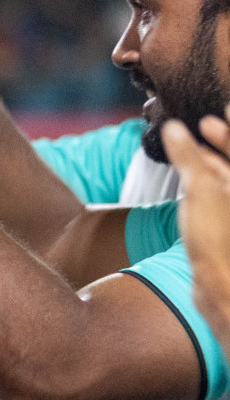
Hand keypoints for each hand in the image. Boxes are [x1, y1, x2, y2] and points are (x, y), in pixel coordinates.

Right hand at [162, 110, 229, 345]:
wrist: (223, 290)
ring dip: (214, 164)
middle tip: (206, 127)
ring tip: (191, 153)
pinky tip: (191, 185)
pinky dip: (210, 186)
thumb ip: (189, 157)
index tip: (225, 109)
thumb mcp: (200, 190)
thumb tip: (176, 129)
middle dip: (223, 143)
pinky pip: (223, 199)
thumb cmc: (218, 241)